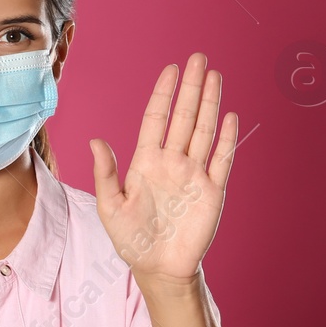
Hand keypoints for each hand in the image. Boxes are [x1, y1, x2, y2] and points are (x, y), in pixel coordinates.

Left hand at [89, 52, 236, 291]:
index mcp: (146, 163)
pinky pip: (221, 158)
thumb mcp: (111, 207)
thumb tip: (96, 141)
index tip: (170, 69)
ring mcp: (194, 174)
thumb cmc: (131, 239)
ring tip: (214, 76)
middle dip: (190, 88)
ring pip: (204, 130)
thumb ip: (106, 173)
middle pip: (183, 117)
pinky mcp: (213, 190)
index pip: (157, 119)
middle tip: (198, 58)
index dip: (163, 94)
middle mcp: (172, 162)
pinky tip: (229, 116)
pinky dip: (226, 138)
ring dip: (209, 103)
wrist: (159, 268)